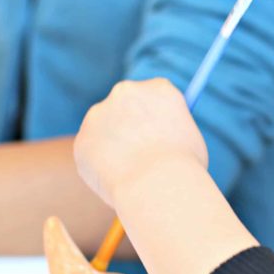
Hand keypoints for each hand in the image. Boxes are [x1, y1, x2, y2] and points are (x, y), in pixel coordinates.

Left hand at [74, 79, 207, 207]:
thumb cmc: (184, 169)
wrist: (157, 185)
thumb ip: (171, 134)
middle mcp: (127, 92)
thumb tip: (160, 142)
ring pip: (105, 131)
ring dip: (114, 147)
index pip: (155, 94)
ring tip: (135, 175)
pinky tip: (120, 181)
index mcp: (160, 89)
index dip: (155, 115)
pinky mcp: (83, 138)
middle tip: (138, 151)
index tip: (156, 131)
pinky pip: (93, 154)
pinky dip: (102, 168)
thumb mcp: (190, 142)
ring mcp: (100, 113)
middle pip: (125, 104)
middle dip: (128, 124)